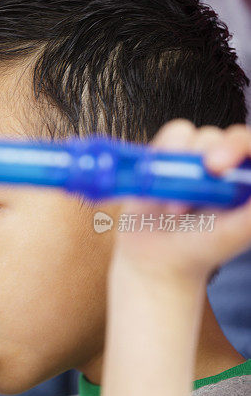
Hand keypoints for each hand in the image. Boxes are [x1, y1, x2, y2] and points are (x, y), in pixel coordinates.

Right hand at [111, 120, 250, 282]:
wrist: (157, 260)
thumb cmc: (199, 250)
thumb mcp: (236, 233)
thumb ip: (250, 213)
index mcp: (244, 179)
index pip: (248, 145)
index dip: (237, 146)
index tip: (216, 167)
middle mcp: (221, 165)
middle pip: (218, 136)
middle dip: (200, 159)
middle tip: (189, 193)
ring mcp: (191, 160)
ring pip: (188, 134)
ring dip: (175, 164)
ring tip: (170, 202)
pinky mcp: (164, 158)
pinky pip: (164, 139)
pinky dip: (158, 157)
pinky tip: (154, 185)